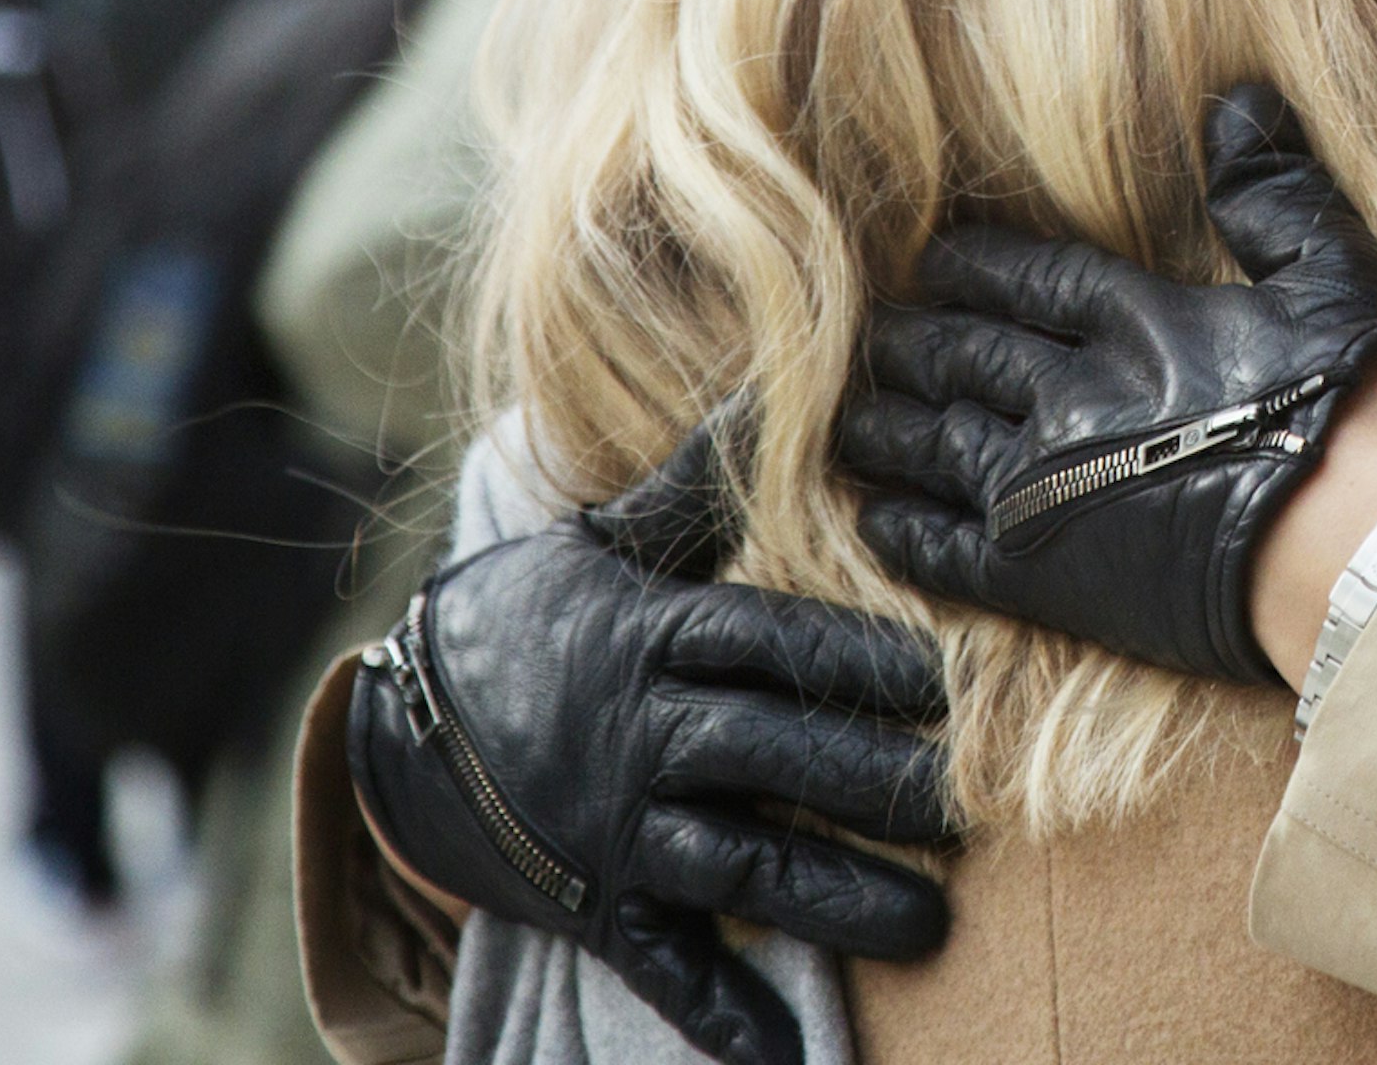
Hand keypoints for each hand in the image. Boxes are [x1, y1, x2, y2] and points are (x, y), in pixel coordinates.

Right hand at [348, 415, 954, 1064]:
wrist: (404, 725)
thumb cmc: (537, 614)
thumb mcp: (610, 539)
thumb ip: (700, 479)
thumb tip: (784, 379)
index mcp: (658, 638)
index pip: (773, 646)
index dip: (859, 664)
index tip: (952, 683)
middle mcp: (642, 736)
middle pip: (772, 758)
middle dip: (873, 786)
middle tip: (973, 811)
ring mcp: (618, 829)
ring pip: (739, 866)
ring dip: (834, 901)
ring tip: (932, 929)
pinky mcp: (596, 905)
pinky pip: (664, 965)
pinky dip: (722, 1015)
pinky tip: (786, 1057)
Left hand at [837, 84, 1376, 684]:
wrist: (1362, 553)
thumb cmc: (1363, 408)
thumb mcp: (1338, 272)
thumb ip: (1276, 190)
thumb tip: (1235, 102)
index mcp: (1137, 322)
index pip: (1027, 278)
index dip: (973, 265)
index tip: (934, 257)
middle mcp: (1072, 397)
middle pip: (964, 355)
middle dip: (913, 340)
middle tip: (871, 332)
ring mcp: (1048, 490)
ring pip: (934, 444)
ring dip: (886, 425)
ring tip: (851, 415)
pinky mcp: (1046, 577)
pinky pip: (945, 549)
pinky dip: (902, 530)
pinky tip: (874, 516)